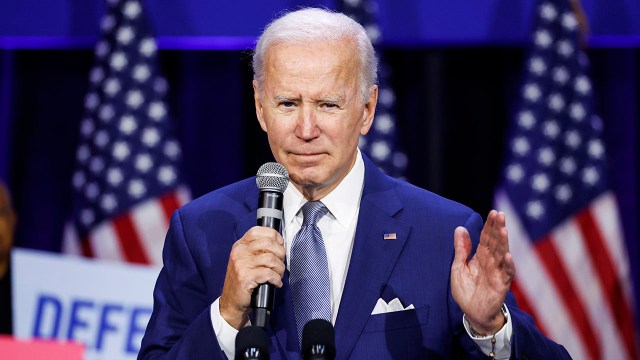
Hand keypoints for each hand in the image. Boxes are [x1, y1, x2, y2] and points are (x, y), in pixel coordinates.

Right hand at [219, 226, 285, 328]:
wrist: (231, 302)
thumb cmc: (242, 281)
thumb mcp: (245, 261)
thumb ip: (257, 251)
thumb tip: (279, 244)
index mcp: (240, 246)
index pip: (258, 231)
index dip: (273, 235)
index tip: (280, 243)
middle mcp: (239, 252)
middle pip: (268, 243)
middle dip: (280, 253)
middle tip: (280, 263)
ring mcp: (241, 264)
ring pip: (270, 258)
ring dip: (280, 268)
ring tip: (278, 275)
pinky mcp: (245, 278)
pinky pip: (268, 273)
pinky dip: (276, 279)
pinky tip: (276, 283)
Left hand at [450, 210, 515, 334]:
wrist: (472, 313)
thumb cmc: (466, 291)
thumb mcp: (458, 267)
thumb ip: (461, 249)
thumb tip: (460, 228)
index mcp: (481, 256)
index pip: (486, 237)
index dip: (489, 225)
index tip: (493, 212)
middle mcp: (492, 262)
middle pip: (496, 242)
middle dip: (498, 228)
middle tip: (500, 214)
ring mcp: (498, 272)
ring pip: (503, 254)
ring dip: (504, 243)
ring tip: (503, 230)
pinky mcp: (502, 284)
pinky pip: (506, 273)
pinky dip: (508, 265)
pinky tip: (507, 255)